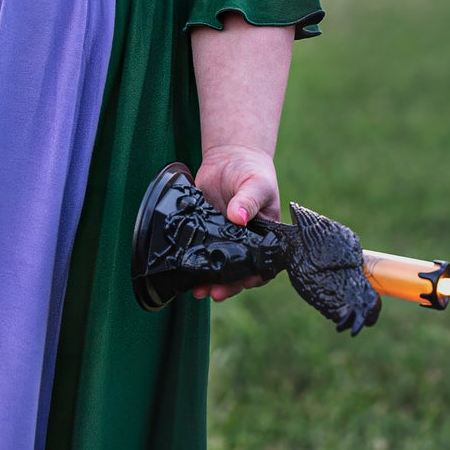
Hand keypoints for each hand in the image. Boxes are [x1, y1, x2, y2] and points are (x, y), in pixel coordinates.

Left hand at [192, 145, 280, 299]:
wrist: (230, 156)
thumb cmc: (253, 171)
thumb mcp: (257, 184)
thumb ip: (249, 201)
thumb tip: (240, 218)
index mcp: (264, 236)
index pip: (263, 264)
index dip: (253, 277)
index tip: (243, 283)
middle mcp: (244, 242)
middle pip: (238, 272)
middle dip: (226, 285)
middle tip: (213, 293)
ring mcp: (223, 238)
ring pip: (217, 265)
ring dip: (208, 279)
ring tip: (197, 289)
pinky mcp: (205, 230)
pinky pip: (200, 249)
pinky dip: (194, 261)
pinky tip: (185, 267)